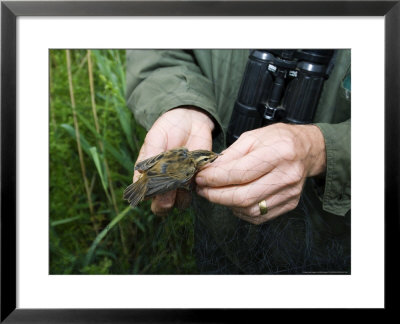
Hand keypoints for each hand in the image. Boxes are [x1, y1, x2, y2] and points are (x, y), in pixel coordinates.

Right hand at [134, 107, 213, 215]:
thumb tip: (139, 172)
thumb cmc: (169, 127)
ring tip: (184, 178)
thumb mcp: (156, 136)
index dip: (148, 197)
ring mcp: (181, 182)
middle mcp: (164, 182)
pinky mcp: (196, 179)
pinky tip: (196, 171)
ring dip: (182, 196)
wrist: (193, 119)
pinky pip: (197, 192)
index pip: (145, 194)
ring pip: (180, 203)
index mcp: (149, 174)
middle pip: (161, 205)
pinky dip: (197, 186)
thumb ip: (150, 154)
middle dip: (164, 203)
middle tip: (170, 190)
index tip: (153, 190)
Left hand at [195, 123, 325, 223]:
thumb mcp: (252, 137)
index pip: (240, 173)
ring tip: (215, 193)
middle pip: (244, 196)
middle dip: (216, 195)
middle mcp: (287, 176)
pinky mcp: (290, 204)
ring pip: (250, 210)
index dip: (215, 178)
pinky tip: (233, 200)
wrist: (307, 149)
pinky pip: (259, 216)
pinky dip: (240, 211)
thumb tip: (209, 172)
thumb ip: (230, 155)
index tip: (200, 177)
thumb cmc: (278, 139)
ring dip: (226, 204)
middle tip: (202, 189)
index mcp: (279, 153)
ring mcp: (290, 193)